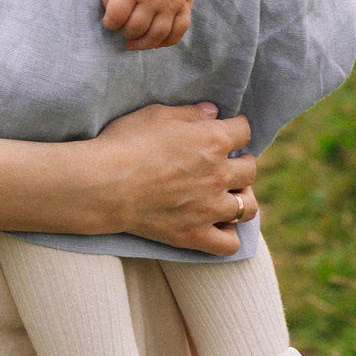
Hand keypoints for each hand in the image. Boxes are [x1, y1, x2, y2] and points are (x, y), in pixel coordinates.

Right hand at [88, 102, 256, 255]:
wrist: (105, 184)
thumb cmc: (126, 142)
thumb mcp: (157, 114)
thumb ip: (190, 113)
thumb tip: (213, 112)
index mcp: (213, 140)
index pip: (243, 131)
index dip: (235, 128)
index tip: (227, 130)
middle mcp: (219, 175)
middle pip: (250, 169)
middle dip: (241, 163)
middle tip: (225, 163)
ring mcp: (210, 208)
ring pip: (248, 207)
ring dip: (242, 198)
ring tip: (228, 195)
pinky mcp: (195, 234)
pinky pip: (230, 244)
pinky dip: (229, 235)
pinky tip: (218, 225)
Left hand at [101, 0, 194, 50]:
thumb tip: (109, 14)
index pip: (116, 15)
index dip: (109, 23)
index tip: (110, 22)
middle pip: (136, 28)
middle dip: (125, 33)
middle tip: (123, 29)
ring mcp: (171, 1)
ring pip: (158, 34)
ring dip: (144, 44)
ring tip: (136, 42)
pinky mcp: (185, 3)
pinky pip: (179, 30)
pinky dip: (168, 42)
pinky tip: (157, 42)